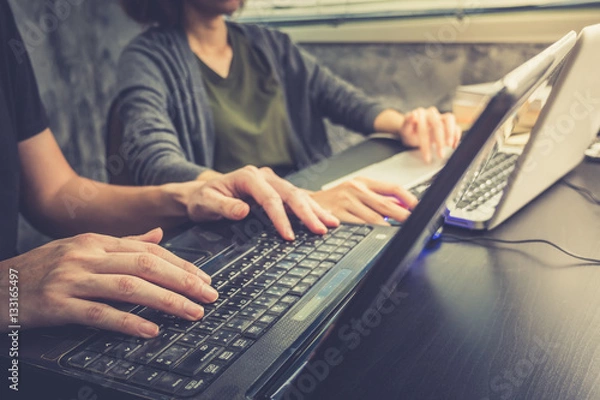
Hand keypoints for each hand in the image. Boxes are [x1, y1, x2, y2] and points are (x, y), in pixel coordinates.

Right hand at [0, 228, 216, 337]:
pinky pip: (99, 313)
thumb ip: (124, 243)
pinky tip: (150, 330)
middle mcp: (88, 255)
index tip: (205, 279)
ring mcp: (72, 279)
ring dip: (166, 300)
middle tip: (209, 295)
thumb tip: (159, 236)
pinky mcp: (58, 304)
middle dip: (183, 280)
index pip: (150, 250)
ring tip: (191, 312)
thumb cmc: (44, 268)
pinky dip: (128, 322)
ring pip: (129, 287)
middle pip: (146, 265)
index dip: (182, 264)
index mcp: (98, 241)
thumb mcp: (84, 248)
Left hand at [186, 166, 339, 239]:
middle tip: (321, 230)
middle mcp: (263, 176)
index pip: (270, 198)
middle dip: (307, 213)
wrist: (199, 195)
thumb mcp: (206, 203)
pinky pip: (295, 198)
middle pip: (290, 194)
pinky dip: (310, 208)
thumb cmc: (202, 199)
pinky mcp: (274, 191)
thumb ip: (224, 206)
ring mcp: (271, 182)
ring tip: (331, 224)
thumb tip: (243, 211)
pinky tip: (323, 217)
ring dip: (315, 209)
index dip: (281, 217)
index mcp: (249, 176)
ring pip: (298, 194)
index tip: (289, 236)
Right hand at [309, 177, 417, 224]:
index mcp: (363, 182)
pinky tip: (378, 236)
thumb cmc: (335, 199)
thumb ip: (378, 198)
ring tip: (399, 233)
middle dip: (404, 217)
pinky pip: (359, 227)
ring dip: (389, 228)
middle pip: (386, 205)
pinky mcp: (337, 215)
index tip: (419, 208)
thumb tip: (403, 207)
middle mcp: (355, 189)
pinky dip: (371, 232)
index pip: (392, 188)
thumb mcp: (356, 191)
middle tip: (415, 224)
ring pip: (374, 219)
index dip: (409, 198)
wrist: (308, 203)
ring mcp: (346, 202)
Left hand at [374, 108, 461, 162]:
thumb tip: (414, 115)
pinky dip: (457, 134)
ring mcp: (441, 117)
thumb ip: (407, 122)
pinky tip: (454, 145)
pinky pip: (455, 125)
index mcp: (420, 114)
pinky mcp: (448, 123)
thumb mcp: (404, 130)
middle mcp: (432, 113)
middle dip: (439, 141)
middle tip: (440, 154)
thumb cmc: (409, 132)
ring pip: (449, 119)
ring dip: (451, 133)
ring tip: (450, 145)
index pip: (424, 128)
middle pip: (438, 124)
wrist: (412, 131)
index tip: (427, 157)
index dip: (425, 144)